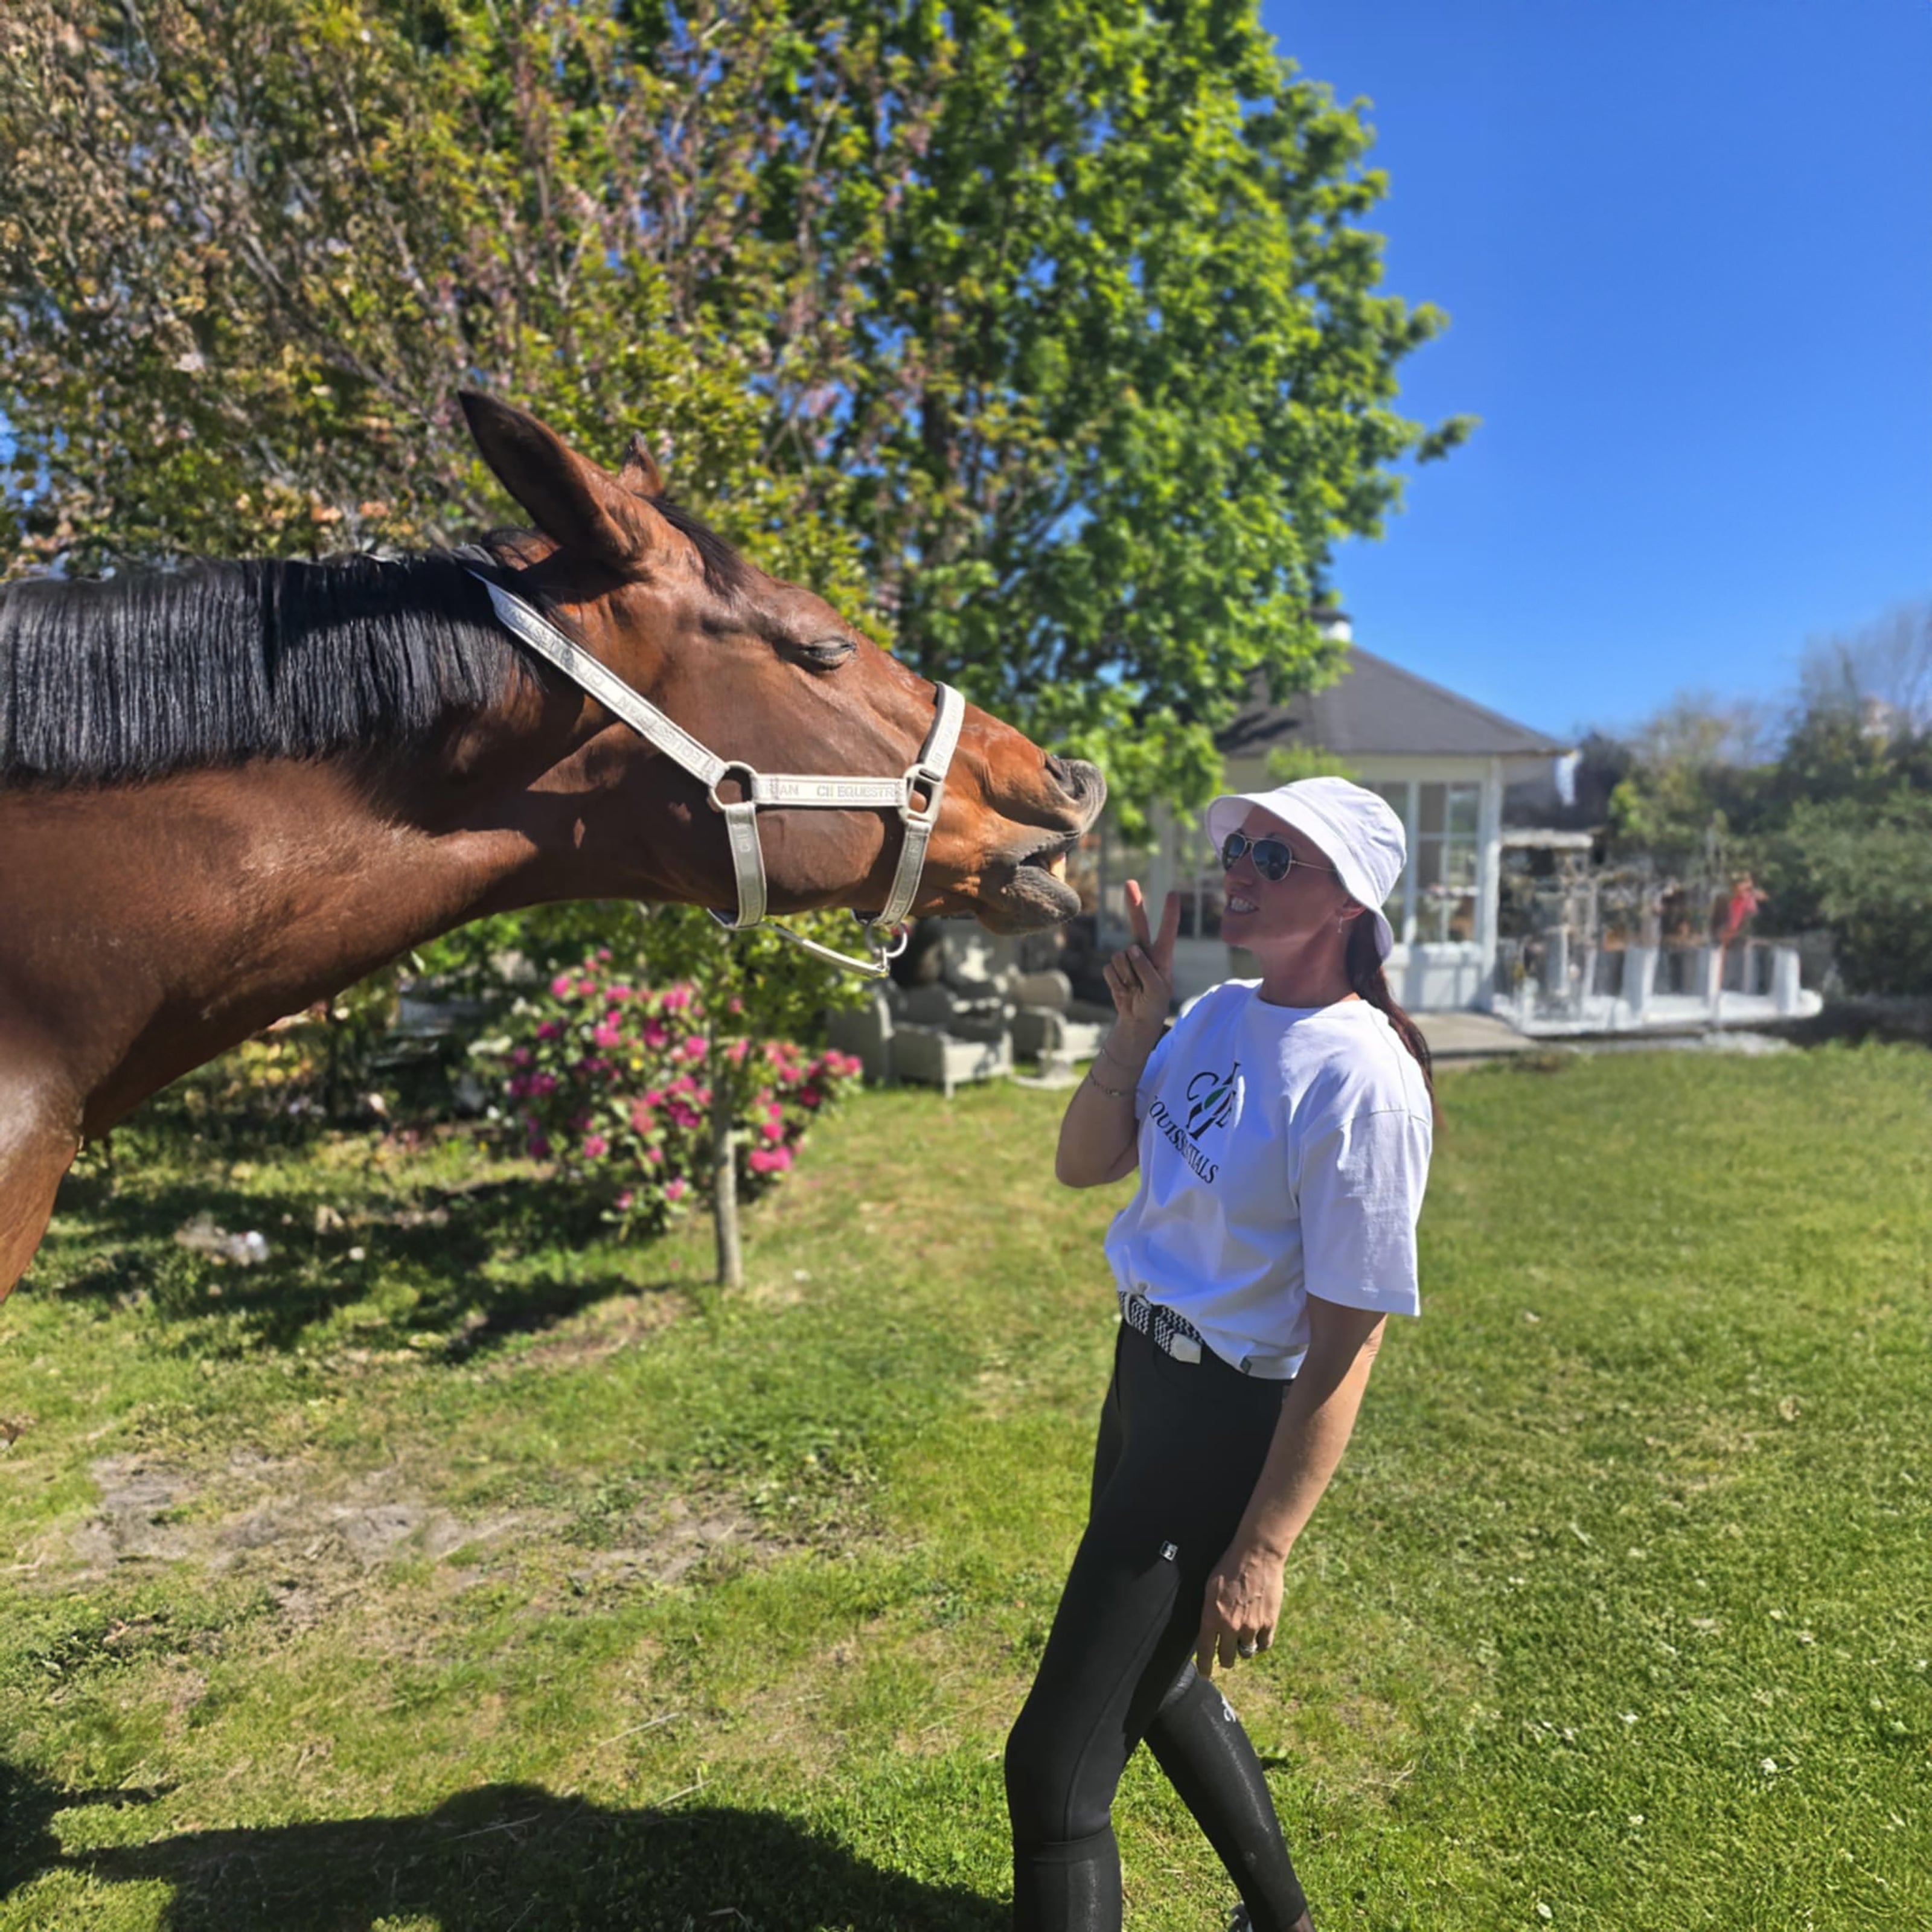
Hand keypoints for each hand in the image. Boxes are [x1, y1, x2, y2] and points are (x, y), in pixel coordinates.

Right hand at [1103, 880, 1178, 1043]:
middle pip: (1138, 925)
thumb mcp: (1157, 990)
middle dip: (1134, 904)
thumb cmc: (1154, 1005)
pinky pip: (1110, 969)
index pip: (1167, 932)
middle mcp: (1144, 952)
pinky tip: (1125, 990)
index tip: (1172, 893)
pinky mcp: (1114, 969)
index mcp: (1162, 956)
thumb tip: (1130, 949)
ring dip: (1126, 975)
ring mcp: (1128, 960)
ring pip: (1120, 957)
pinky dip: (1116, 982)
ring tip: (1135, 988)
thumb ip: (1146, 968)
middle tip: (1130, 882)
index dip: (1169, 913)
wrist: (1137, 1020)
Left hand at [1195, 1540, 1283, 1678]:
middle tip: (1226, 1656)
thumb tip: (1208, 1628)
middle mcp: (1230, 1626)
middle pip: (1227, 1658)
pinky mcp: (1269, 1623)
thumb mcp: (1210, 1587)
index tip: (1205, 1674)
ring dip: (1244, 1649)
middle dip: (1225, 1659)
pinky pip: (1264, 1644)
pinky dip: (1261, 1643)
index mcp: (1212, 1617)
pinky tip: (1259, 1635)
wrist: (1256, 1555)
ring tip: (1243, 1641)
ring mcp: (1251, 1626)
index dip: (1204, 1666)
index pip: (1205, 1651)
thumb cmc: (1229, 1566)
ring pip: (1246, 1652)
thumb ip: (1209, 1611)